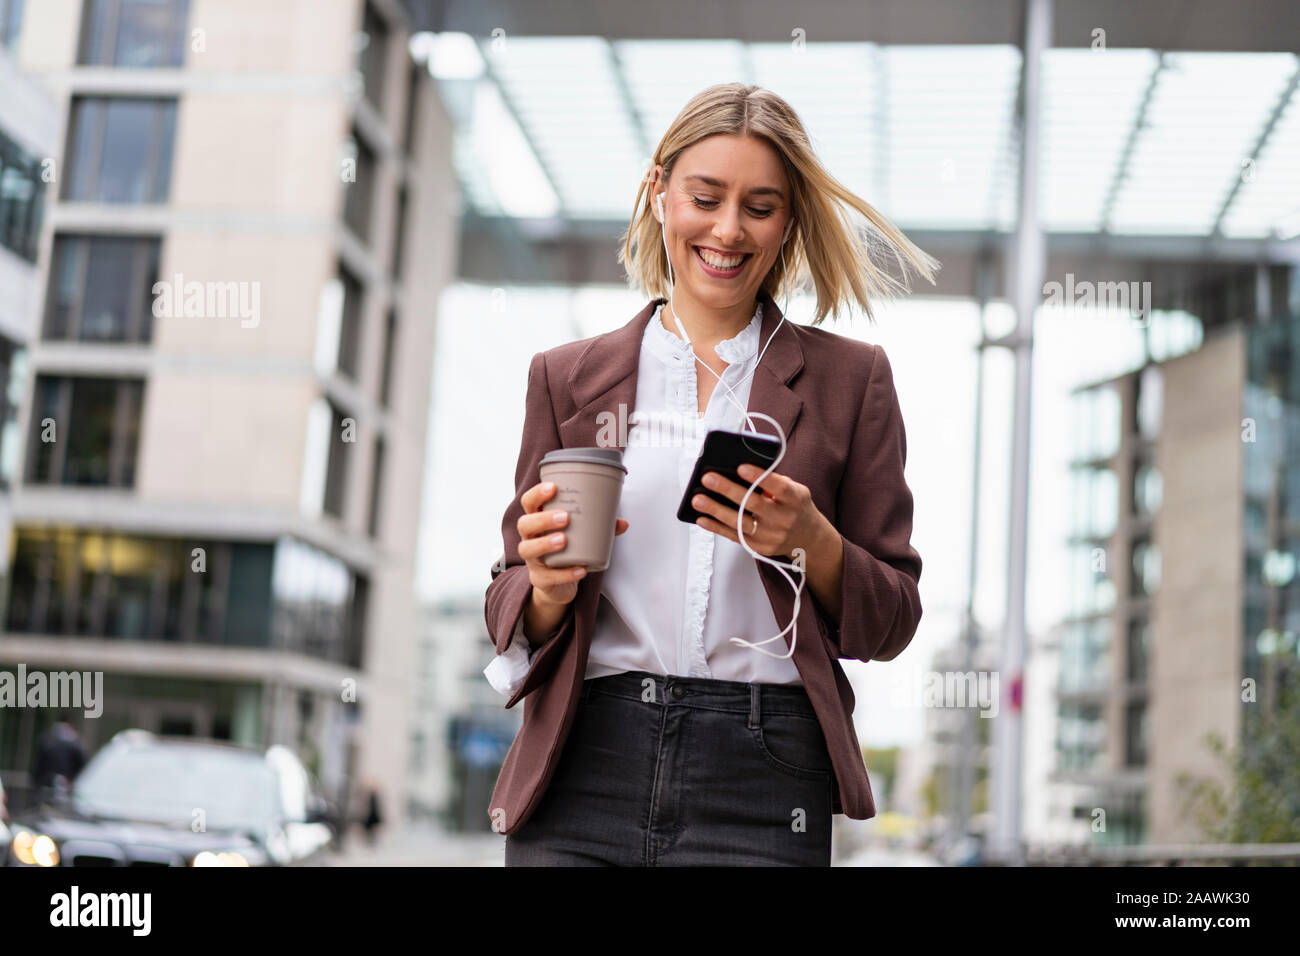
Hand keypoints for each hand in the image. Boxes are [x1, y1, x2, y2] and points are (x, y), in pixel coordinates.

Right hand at [517, 479, 628, 607]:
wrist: (559, 585)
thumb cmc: (567, 551)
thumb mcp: (581, 536)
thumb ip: (600, 528)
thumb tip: (623, 522)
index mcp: (538, 521)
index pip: (529, 502)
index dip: (537, 494)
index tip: (554, 487)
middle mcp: (530, 538)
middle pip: (524, 524)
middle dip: (543, 519)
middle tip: (565, 517)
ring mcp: (532, 560)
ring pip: (527, 549)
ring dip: (545, 543)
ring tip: (563, 540)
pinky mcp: (539, 579)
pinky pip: (547, 577)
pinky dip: (565, 574)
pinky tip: (580, 569)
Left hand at [690, 463, 829, 559]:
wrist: (808, 539)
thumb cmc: (795, 507)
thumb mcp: (795, 490)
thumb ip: (774, 481)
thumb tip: (738, 471)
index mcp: (795, 500)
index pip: (778, 487)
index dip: (759, 477)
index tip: (740, 467)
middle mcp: (784, 519)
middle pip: (753, 505)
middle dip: (728, 490)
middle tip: (708, 478)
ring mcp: (771, 536)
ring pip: (740, 523)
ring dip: (716, 510)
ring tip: (698, 500)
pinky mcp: (759, 548)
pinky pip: (734, 536)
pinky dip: (716, 527)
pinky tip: (702, 518)